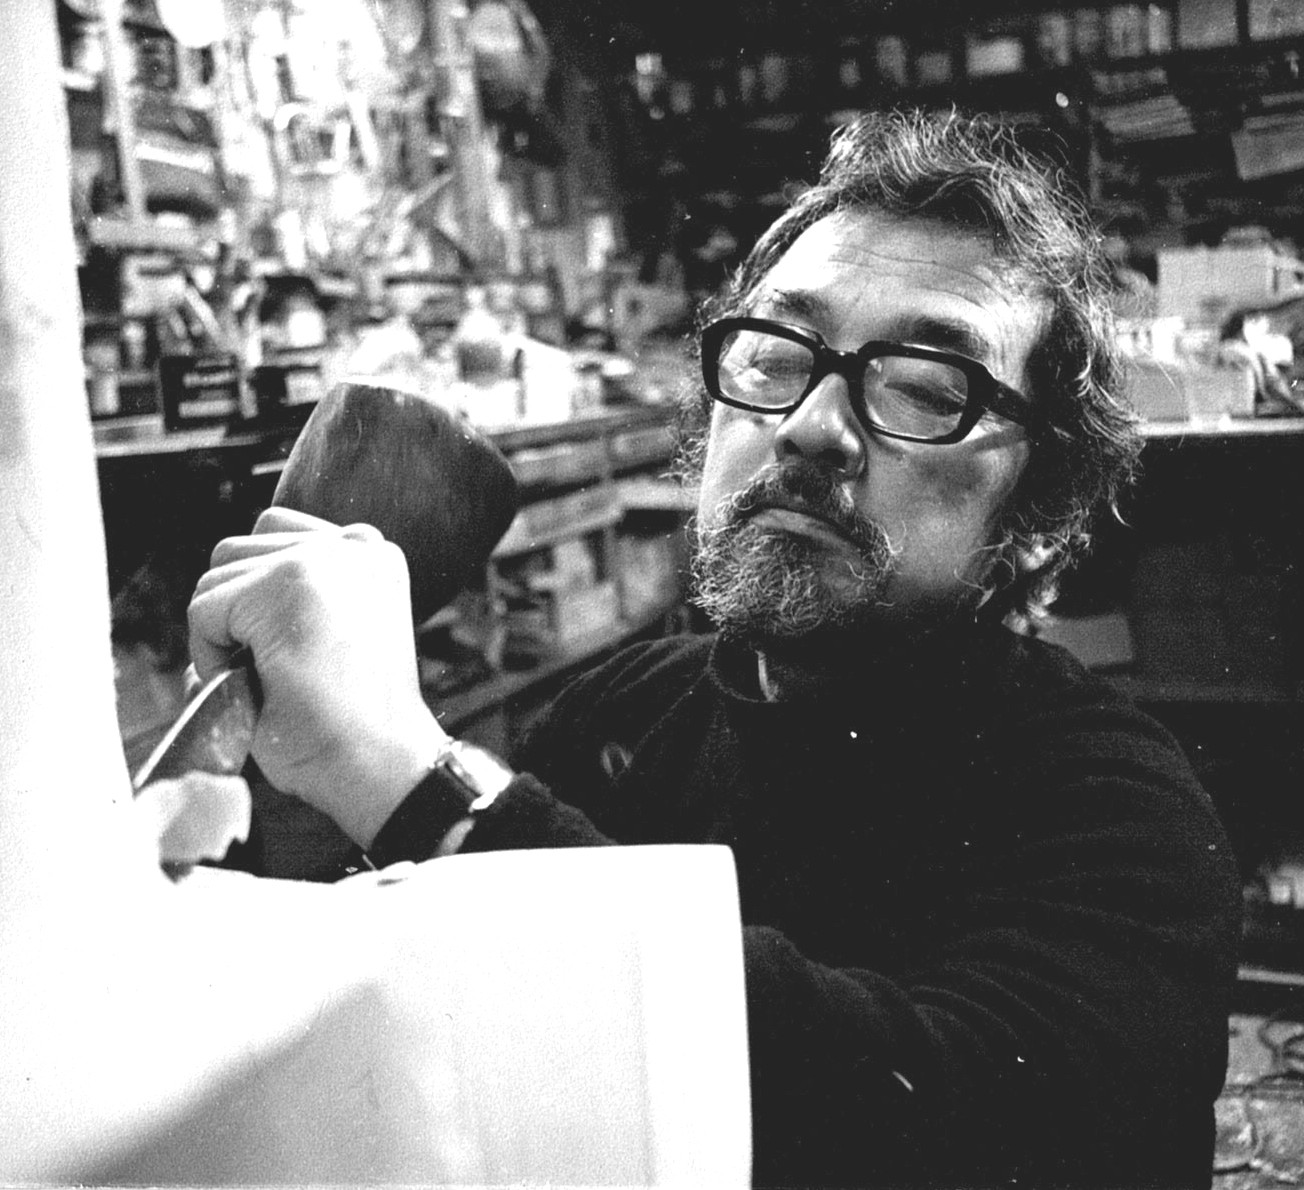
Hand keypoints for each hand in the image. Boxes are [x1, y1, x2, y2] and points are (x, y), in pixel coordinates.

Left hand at [188, 508, 449, 846]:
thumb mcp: (332, 637)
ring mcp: (320, 560)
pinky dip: (211, 654)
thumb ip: (289, 600)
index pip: (277, 536)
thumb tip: (214, 603)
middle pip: (240, 549)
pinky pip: (205, 608)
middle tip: (273, 669)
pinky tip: (258, 685)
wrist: (380, 764)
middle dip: (237, 611)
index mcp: (370, 554)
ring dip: (224, 633)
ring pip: (216, 578)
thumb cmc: (353, 723)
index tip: (293, 650)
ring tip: (268, 678)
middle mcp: (353, 544)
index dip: (260, 600)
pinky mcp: (288, 586)